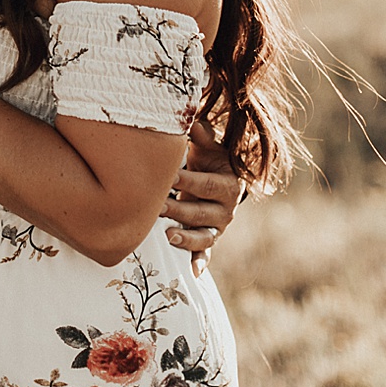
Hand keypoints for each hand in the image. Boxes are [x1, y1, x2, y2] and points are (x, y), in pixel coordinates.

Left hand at [163, 120, 245, 276]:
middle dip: (179, 209)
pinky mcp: (210, 240)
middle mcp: (228, 208)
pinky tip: (192, 273)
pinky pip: (206, 255)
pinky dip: (200, 263)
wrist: (218, 178)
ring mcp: (218, 227)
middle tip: (156, 206)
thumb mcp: (208, 145)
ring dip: (187, 238)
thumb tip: (192, 113)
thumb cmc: (208, 158)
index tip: (168, 175)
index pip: (207, 184)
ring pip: (204, 237)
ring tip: (167, 235)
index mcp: (229, 183)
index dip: (188, 180)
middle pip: (203, 212)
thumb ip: (201, 133)